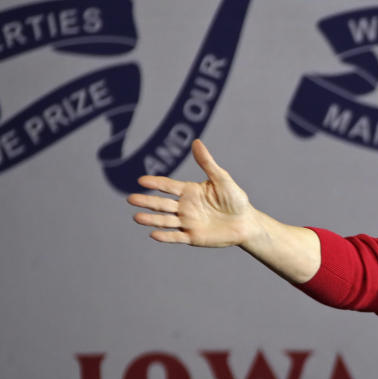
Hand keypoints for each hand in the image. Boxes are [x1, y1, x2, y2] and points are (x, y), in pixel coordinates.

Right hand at [127, 140, 257, 246]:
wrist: (246, 222)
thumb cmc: (235, 199)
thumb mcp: (222, 179)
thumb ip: (207, 163)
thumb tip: (196, 142)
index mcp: (189, 191)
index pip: (168, 186)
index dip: (155, 184)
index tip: (141, 181)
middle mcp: (185, 207)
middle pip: (162, 204)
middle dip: (146, 201)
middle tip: (131, 199)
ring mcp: (187, 222)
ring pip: (165, 220)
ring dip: (151, 219)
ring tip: (137, 217)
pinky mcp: (193, 237)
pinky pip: (177, 236)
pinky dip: (166, 236)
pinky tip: (154, 234)